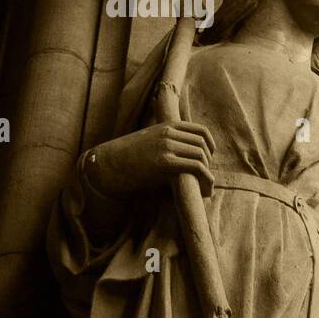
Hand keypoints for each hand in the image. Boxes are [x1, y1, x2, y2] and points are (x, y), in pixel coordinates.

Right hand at [84, 122, 215, 198]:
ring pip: (201, 157)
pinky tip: (206, 191)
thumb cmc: (128, 157)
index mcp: (166, 126)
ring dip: (208, 174)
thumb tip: (187, 154)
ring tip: (207, 187)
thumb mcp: (150, 141)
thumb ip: (168, 141)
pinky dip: (206, 179)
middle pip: (202, 145)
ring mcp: (167, 146)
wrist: (108, 165)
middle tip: (205, 176)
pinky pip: (195, 168)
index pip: (200, 130)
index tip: (210, 157)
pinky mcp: (165, 162)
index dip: (211, 145)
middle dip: (208, 162)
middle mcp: (168, 134)